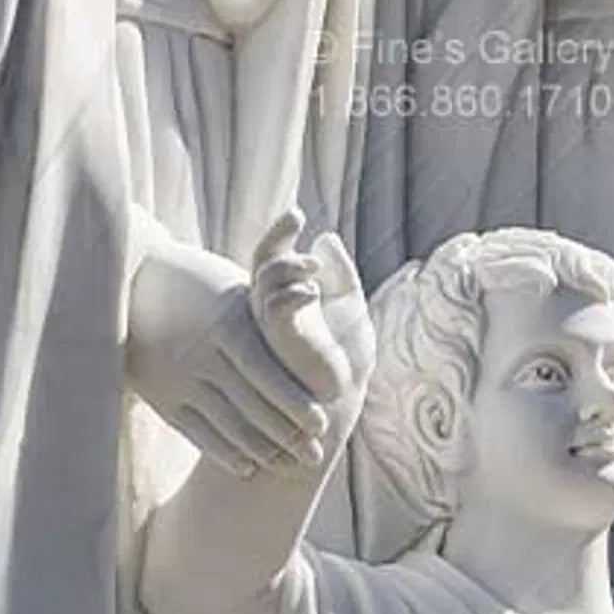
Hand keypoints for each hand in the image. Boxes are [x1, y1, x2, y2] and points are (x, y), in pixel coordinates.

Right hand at [126, 228, 327, 478]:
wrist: (130, 282)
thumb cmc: (199, 281)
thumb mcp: (235, 290)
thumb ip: (268, 317)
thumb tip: (317, 322)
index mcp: (227, 324)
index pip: (266, 374)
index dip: (294, 403)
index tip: (322, 425)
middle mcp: (202, 355)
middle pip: (251, 405)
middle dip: (286, 436)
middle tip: (316, 459)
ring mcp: (178, 379)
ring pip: (225, 424)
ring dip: (260, 450)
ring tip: (289, 467)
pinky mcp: (161, 396)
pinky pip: (195, 431)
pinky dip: (222, 452)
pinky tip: (248, 467)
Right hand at [247, 209, 375, 458]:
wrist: (343, 402)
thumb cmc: (345, 357)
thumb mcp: (349, 306)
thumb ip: (340, 274)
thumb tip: (325, 237)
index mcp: (284, 296)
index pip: (274, 254)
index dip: (281, 231)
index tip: (297, 211)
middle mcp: (269, 308)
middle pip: (263, 260)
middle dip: (277, 235)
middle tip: (294, 213)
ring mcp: (269, 326)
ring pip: (266, 280)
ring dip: (289, 264)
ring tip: (314, 263)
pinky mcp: (278, 345)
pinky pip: (276, 309)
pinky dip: (292, 293)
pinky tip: (312, 290)